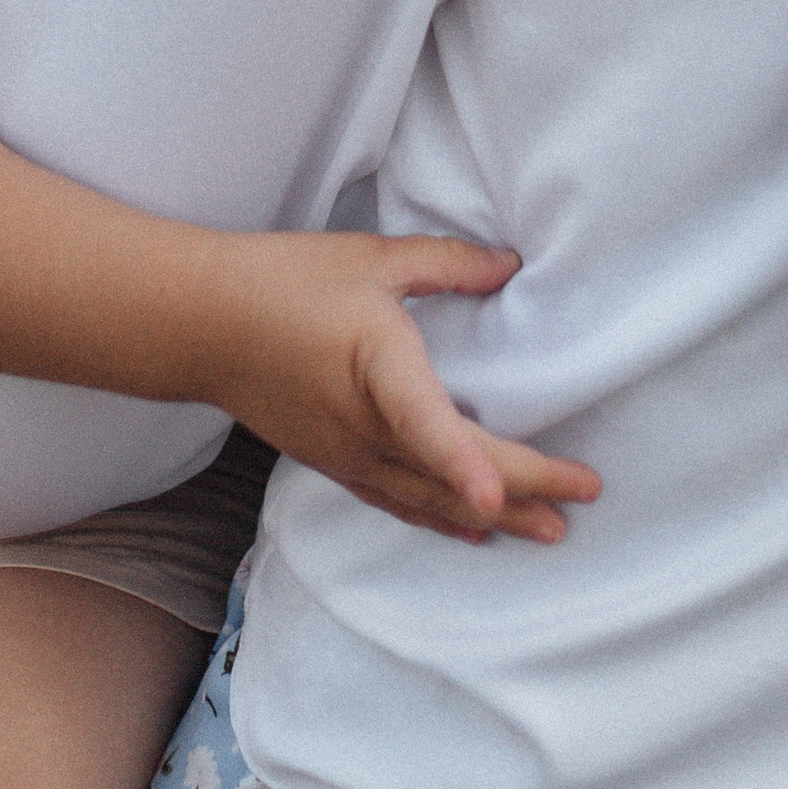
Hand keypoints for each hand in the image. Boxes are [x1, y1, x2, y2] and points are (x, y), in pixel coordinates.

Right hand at [186, 230, 600, 547]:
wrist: (203, 324)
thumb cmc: (285, 281)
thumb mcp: (370, 257)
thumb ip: (446, 263)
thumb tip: (510, 267)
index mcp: (376, 364)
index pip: (425, 422)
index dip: (464, 463)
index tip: (498, 500)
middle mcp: (364, 425)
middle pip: (449, 474)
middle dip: (523, 490)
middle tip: (584, 496)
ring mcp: (347, 454)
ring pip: (429, 499)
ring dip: (492, 515)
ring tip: (551, 531)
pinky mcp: (333, 463)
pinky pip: (399, 501)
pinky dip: (442, 516)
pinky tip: (472, 528)